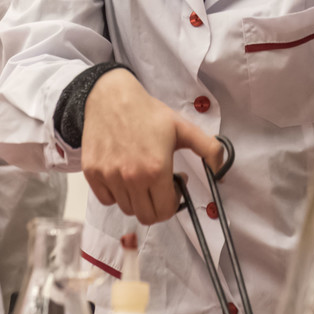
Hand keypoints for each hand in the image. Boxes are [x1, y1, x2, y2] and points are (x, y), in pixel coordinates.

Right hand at [81, 70, 223, 224]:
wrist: (111, 97)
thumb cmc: (148, 112)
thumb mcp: (184, 128)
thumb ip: (209, 150)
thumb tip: (221, 174)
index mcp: (156, 170)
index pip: (165, 212)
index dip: (173, 203)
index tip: (174, 184)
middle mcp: (131, 178)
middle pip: (145, 216)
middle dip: (156, 206)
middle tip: (159, 185)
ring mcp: (109, 177)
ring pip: (125, 208)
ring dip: (136, 198)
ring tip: (141, 175)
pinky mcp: (92, 173)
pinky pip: (106, 199)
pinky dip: (115, 193)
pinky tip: (123, 174)